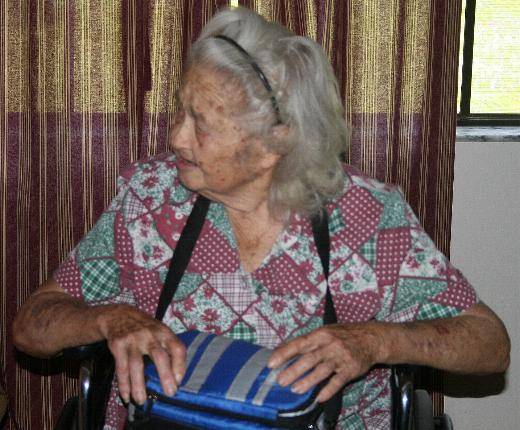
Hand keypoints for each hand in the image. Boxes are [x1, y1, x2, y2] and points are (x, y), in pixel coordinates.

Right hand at [96, 304, 185, 404]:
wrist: (119, 315)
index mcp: (164, 332)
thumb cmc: (146, 328)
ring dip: (139, 385)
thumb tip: (177, 376)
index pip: (177, 348)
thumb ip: (169, 349)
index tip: (179, 381)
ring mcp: (133, 340)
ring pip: (136, 365)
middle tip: (170, 393)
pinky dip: (123, 384)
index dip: (180, 365)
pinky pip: (121, 368)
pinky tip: (126, 396)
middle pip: (159, 356)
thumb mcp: (160, 331)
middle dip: (165, 376)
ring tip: (141, 401)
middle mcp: (150, 335)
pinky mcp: (118, 345)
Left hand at [268, 323, 383, 401]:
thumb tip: (282, 349)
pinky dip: (328, 390)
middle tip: (280, 381)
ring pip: (322, 371)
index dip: (284, 353)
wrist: (371, 338)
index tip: (271, 363)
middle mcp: (330, 345)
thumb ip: (306, 341)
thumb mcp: (324, 332)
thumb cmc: (342, 335)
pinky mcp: (351, 369)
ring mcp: (341, 357)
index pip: (299, 344)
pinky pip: (338, 381)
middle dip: (293, 370)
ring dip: (308, 381)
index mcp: (320, 334)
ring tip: (295, 389)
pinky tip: (319, 397)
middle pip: (309, 358)